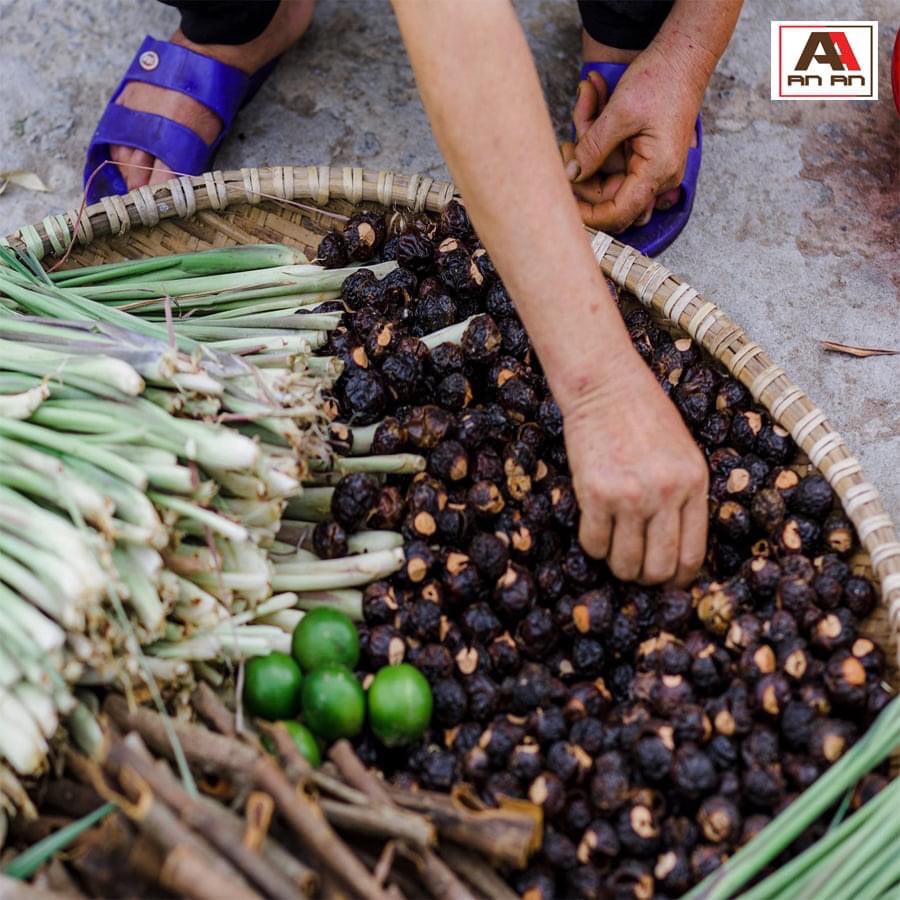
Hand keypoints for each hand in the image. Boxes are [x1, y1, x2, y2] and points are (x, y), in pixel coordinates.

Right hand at [561, 348, 708, 585]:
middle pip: (659, 567)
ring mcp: (630, 495)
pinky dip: (593, 547)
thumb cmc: (644, 415)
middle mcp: (666, 494)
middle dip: (647, 578)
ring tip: (613, 551)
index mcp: (694, 484)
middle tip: (636, 570)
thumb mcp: (684, 454)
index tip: (667, 582)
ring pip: (625, 562)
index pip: (692, 554)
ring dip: (618, 566)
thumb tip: (675, 547)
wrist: (606, 385)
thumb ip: (684, 497)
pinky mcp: (595, 493)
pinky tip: (594, 531)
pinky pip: (594, 543)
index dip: (678, 578)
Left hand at [562, 40, 705, 231]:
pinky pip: (609, 152)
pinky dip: (596, 129)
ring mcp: (648, 164)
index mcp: (657, 171)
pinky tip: (594, 94)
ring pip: (603, 169)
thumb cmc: (661, 78)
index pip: (619, 212)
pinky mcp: (640, 152)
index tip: (563, 203)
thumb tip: (570, 175)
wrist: (684, 52)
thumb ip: (592, 148)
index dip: (589, 215)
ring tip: (587, 95)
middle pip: (606, 192)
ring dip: (587, 136)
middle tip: (565, 142)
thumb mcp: (620, 113)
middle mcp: (656, 175)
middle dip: (582, 166)